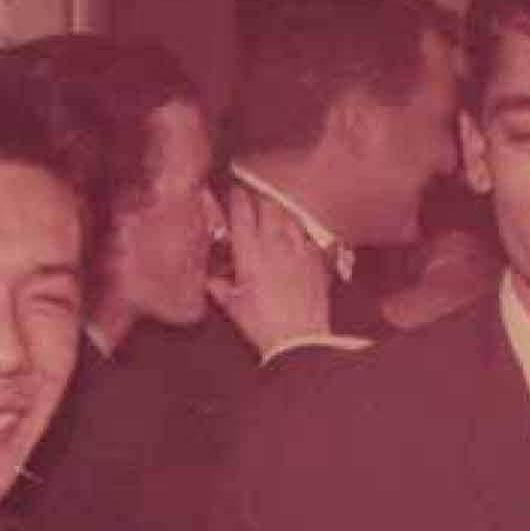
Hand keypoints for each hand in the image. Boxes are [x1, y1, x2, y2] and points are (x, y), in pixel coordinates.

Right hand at [206, 183, 331, 357]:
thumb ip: (220, 288)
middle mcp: (276, 245)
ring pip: (291, 217)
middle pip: (269, 207)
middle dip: (260, 198)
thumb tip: (211, 279)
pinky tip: (298, 236)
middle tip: (255, 195)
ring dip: (282, 211)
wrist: (300, 340)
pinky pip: (309, 237)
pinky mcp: (318, 261)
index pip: (242, 214)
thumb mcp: (234, 307)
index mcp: (250, 253)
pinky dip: (301, 232)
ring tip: (276, 210)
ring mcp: (300, 251)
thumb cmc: (262, 325)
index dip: (238, 198)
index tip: (235, 190)